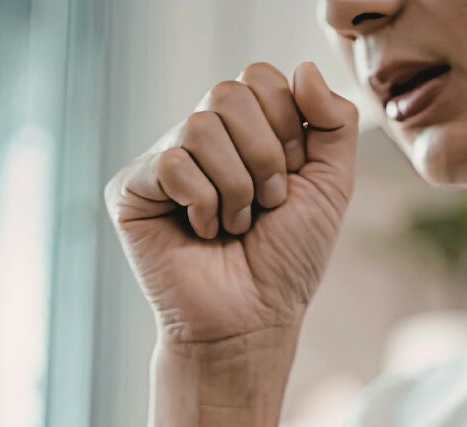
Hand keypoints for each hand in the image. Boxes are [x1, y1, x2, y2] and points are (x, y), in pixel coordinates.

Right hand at [105, 62, 358, 342]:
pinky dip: (202, 204)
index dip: (288, 129)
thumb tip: (304, 67)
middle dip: (265, 157)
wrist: (254, 318)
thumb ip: (334, 122)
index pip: (261, 78)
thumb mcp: (332, 184)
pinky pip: (171, 164)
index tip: (291, 179)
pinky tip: (201, 233)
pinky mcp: (132, 188)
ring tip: (234, 224)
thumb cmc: (289, 257)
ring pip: (199, 127)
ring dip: (236, 188)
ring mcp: (164, 159)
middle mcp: (201, 135)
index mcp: (245, 127)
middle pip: (229, 93)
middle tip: (265, 204)